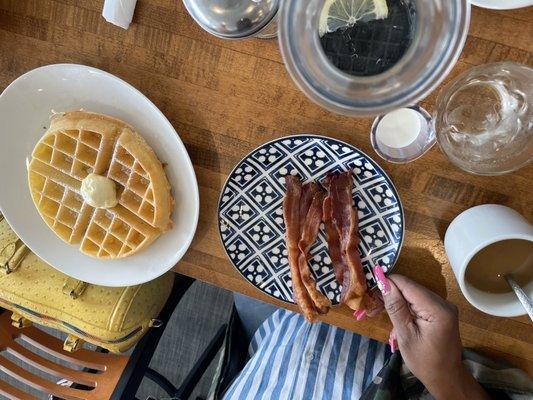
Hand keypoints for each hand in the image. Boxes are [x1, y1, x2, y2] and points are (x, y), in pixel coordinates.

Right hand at [373, 267, 489, 399]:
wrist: (446, 378)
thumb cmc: (424, 362)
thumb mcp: (405, 336)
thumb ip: (395, 307)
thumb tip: (383, 282)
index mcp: (437, 309)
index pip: (407, 284)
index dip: (388, 283)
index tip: (370, 289)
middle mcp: (444, 302)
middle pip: (411, 287)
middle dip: (391, 293)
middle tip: (372, 305)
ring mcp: (444, 306)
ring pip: (413, 293)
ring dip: (397, 300)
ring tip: (379, 311)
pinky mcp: (441, 310)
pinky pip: (419, 300)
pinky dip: (406, 305)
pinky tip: (396, 315)